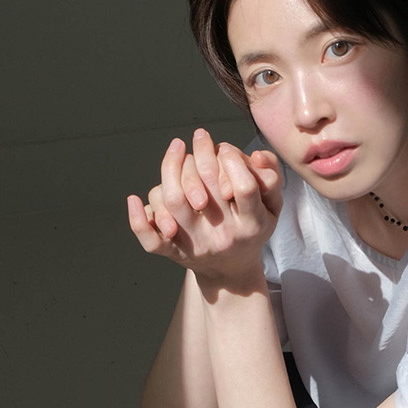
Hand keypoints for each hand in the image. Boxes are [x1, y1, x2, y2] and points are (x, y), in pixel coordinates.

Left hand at [127, 129, 281, 288]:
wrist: (231, 271)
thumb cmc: (251, 230)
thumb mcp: (273, 208)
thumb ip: (272, 178)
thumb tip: (257, 154)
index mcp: (251, 225)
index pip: (243, 188)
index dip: (233, 161)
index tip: (226, 148)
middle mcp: (222, 236)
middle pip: (202, 191)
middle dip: (200, 153)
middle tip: (200, 136)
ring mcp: (194, 245)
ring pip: (173, 202)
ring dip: (170, 168)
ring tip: (178, 149)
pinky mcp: (173, 253)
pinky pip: (150, 240)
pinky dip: (137, 219)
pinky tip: (134, 198)